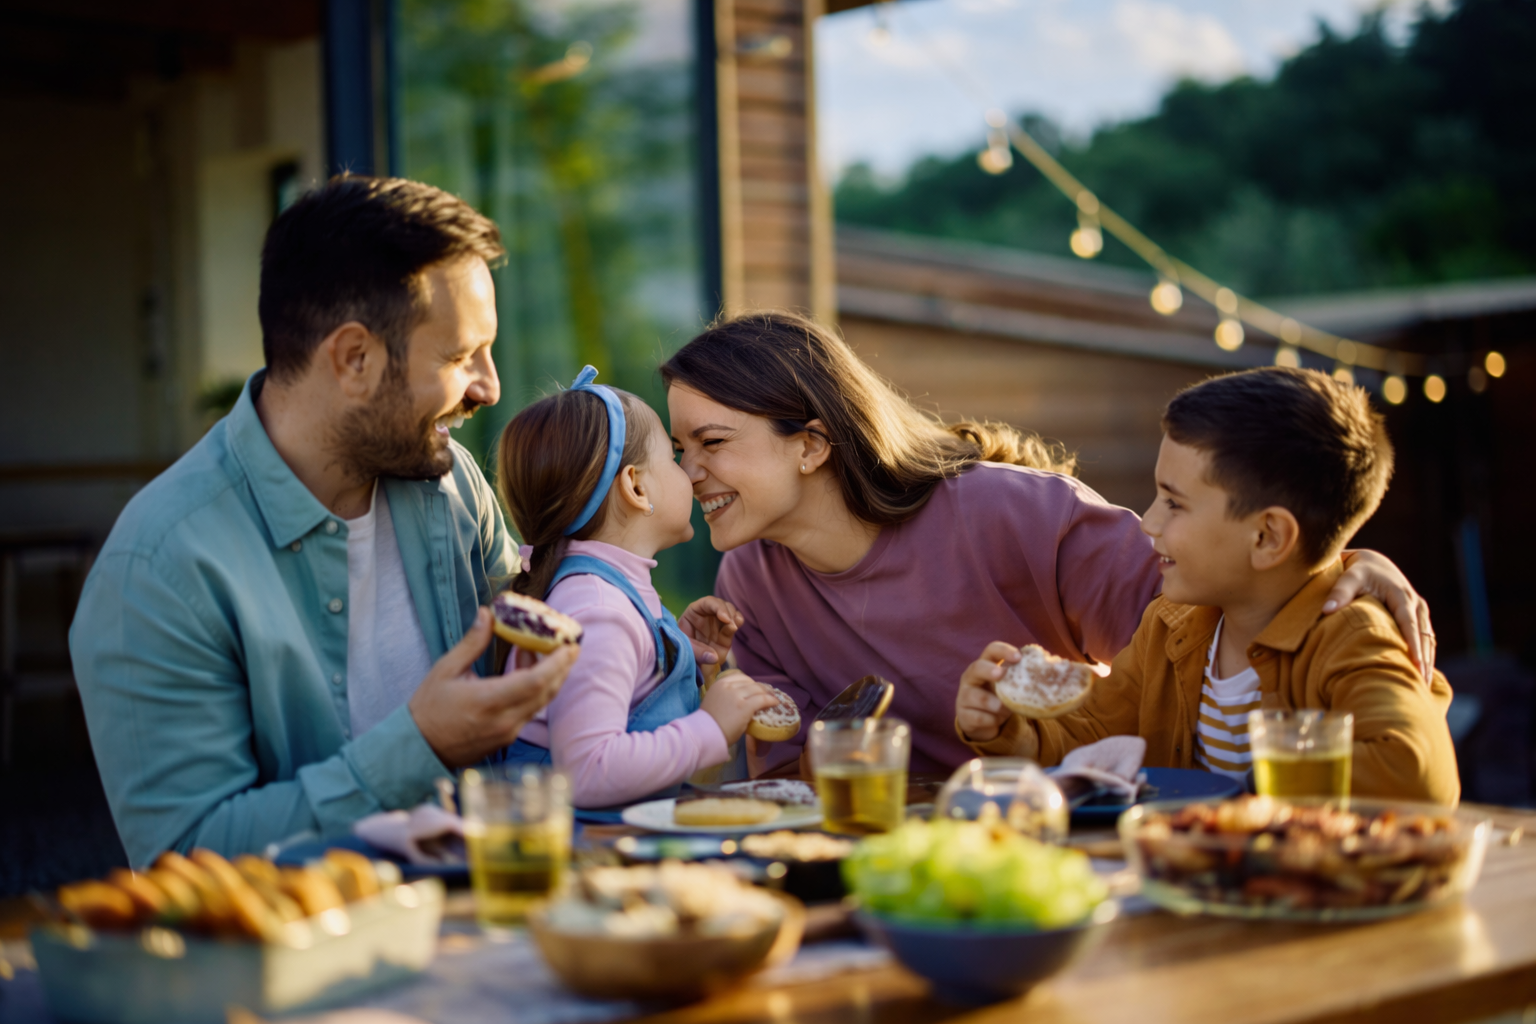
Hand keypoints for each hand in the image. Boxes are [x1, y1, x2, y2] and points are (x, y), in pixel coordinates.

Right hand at [409, 608, 577, 767]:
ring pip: (541, 702)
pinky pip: (530, 711)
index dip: (556, 664)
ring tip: (541, 652)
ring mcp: (507, 733)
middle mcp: (503, 721)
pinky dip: (536, 691)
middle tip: (569, 645)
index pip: (534, 682)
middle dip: (562, 667)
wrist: (419, 749)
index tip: (569, 646)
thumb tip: (487, 614)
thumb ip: (472, 643)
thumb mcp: (446, 669)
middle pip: (546, 692)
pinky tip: (526, 672)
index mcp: (487, 701)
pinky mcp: (507, 739)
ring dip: (549, 677)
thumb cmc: (429, 708)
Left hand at [679, 596, 743, 666]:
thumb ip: (698, 652)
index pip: (706, 603)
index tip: (724, 618)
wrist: (692, 665)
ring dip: (734, 616)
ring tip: (734, 626)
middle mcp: (707, 615)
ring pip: (729, 611)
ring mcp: (718, 623)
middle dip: (728, 611)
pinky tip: (738, 624)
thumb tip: (715, 657)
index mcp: (693, 613)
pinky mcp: (727, 632)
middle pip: (720, 604)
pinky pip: (734, 623)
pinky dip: (738, 621)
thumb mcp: (686, 650)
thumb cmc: (685, 653)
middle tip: (731, 623)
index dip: (717, 607)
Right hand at [701, 669, 780, 744]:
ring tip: (773, 698)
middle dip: (760, 687)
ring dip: (767, 693)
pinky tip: (775, 703)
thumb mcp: (714, 701)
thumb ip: (726, 697)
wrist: (704, 734)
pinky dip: (771, 700)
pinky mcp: (745, 706)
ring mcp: (737, 696)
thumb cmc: (708, 723)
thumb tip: (739, 700)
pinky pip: (762, 699)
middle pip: (750, 682)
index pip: (740, 677)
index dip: (750, 683)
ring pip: (758, 689)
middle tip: (767, 693)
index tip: (755, 688)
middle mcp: (728, 686)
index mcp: (719, 684)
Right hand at [957, 641, 1021, 742]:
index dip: (1004, 651)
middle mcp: (971, 677)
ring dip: (993, 703)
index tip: (1018, 657)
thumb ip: (1023, 678)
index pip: (991, 650)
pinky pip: (979, 717)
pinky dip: (991, 720)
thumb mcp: (1010, 687)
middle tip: (1001, 674)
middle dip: (989, 670)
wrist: (984, 722)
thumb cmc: (1000, 698)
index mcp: (985, 665)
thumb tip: (1051, 671)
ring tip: (1003, 708)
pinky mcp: (963, 715)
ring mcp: (964, 696)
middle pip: (976, 668)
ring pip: (976, 696)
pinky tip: (996, 721)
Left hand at [1328, 550, 1434, 683]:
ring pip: (1427, 638)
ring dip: (1428, 660)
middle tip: (1421, 683)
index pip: (1409, 623)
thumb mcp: (1349, 576)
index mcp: (1401, 595)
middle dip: (1424, 659)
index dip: (1413, 644)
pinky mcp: (1416, 616)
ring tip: (1423, 685)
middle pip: (1423, 635)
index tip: (1416, 664)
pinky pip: (1425, 637)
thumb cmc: (1357, 570)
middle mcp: (1414, 603)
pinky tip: (1422, 673)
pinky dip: (1426, 654)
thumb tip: (1326, 610)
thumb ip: (1339, 592)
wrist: (1371, 563)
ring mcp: (1418, 610)